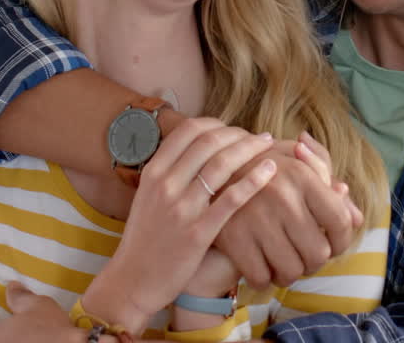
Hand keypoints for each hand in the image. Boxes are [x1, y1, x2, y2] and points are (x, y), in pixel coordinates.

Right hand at [81, 118, 277, 332]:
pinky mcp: (198, 232)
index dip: (216, 124)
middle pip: (208, 142)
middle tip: (257, 137)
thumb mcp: (147, 196)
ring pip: (221, 164)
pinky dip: (254, 179)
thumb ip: (169, 172)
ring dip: (250, 148)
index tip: (232, 130)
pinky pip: (232, 199)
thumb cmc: (145, 238)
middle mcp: (165, 184)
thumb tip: (196, 147)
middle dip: (238, 133)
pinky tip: (270, 170)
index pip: (188, 130)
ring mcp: (181, 207)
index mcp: (153, 172)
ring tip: (268, 146)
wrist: (133, 279)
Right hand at [214, 131, 362, 288]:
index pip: (341, 222)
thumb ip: (331, 188)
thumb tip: (356, 218)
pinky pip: (261, 278)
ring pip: (291, 271)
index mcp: (303, 176)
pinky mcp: (233, 238)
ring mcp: (257, 220)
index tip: (332, 244)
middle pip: (318, 254)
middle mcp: (283, 198)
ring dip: (289, 273)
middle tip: (303, 254)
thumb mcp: (296, 161)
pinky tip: (261, 265)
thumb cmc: (262, 166)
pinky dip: (263, 279)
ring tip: (282, 261)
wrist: (207, 166)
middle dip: (314, 260)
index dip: (342, 240)